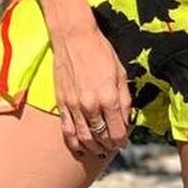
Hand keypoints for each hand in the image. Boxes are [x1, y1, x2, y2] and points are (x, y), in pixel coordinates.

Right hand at [50, 24, 132, 159]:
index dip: (122, 141)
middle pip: (101, 138)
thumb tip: (126, 120)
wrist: (74, 37)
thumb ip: (124, 100)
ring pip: (84, 138)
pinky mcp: (61, 103)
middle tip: (113, 146)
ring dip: (93, 147)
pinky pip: (67, 130)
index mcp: (109, 97)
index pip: (117, 132)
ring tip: (99, 149)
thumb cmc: (100, 51)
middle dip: (109, 145)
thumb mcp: (120, 73)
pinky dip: (73, 142)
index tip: (124, 142)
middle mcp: (91, 105)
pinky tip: (80, 148)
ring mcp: (74, 106)